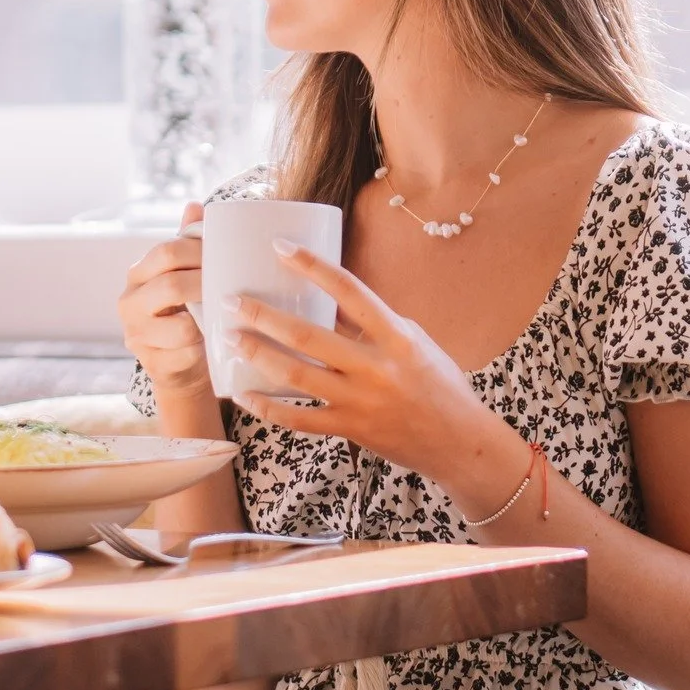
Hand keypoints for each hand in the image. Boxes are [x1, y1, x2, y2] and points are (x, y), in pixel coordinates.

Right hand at [117, 203, 211, 397]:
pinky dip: (207, 348)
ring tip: (223, 316)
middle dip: (206, 284)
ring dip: (208, 321)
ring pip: (182, 326)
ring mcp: (137, 335)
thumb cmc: (186, 311)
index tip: (225, 255)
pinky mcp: (152, 364)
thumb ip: (188, 243)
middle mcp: (129, 303)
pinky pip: (188, 353)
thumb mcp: (186, 275)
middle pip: (171, 285)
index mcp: (138, 274)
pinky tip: (214, 343)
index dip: (198, 251)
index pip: (166, 252)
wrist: (181, 364)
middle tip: (230, 286)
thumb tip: (194, 206)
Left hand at [226, 240, 517, 490]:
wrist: (459, 442)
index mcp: (396, 337)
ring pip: (296, 376)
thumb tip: (332, 300)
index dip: (313, 266)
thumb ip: (375, 323)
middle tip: (233, 301)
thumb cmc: (439, 384)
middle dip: (264, 316)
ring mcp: (360, 402)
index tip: (281, 247)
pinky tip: (245, 393)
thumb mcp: (414, 341)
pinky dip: (268, 407)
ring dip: (258, 355)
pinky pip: (299, 419)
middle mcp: (376, 367)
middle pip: (308, 336)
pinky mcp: (350, 430)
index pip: (349, 290)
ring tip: (230, 339)